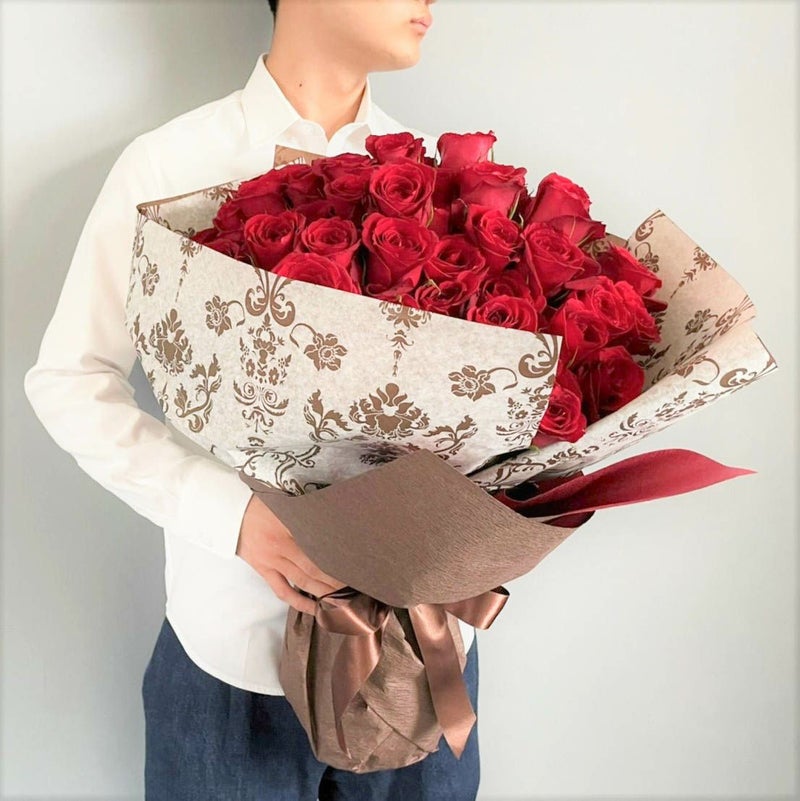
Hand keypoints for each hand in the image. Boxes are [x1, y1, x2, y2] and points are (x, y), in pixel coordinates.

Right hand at [235, 493, 346, 615]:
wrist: (229, 511)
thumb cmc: (260, 502)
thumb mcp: (285, 503)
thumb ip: (306, 512)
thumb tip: (332, 517)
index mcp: (289, 526)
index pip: (320, 546)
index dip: (338, 557)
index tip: (355, 563)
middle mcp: (281, 547)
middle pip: (314, 568)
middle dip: (335, 580)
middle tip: (356, 588)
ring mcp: (271, 561)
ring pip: (301, 582)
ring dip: (322, 592)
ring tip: (342, 601)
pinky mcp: (263, 570)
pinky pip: (282, 591)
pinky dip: (298, 601)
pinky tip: (313, 608)